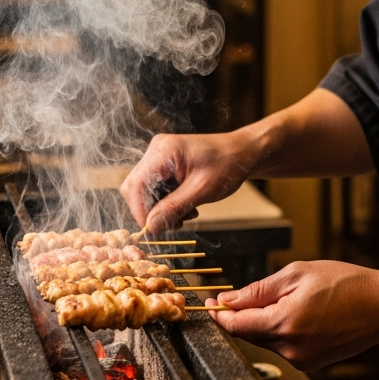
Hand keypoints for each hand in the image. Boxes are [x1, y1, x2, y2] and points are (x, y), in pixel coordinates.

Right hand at [119, 131, 255, 231]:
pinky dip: (168, 201)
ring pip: (146, 190)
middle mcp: (157, 150)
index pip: (136, 184)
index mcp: (164, 151)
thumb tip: (151, 226)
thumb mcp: (201, 190)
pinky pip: (156, 187)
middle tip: (174, 223)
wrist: (243, 153)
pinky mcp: (165, 163)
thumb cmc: (227, 166)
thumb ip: (174, 207)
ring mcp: (160, 156)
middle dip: (152, 210)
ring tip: (186, 214)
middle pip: (137, 188)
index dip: (139, 210)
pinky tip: (186, 205)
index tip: (152, 229)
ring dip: (162, 208)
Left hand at [206, 261, 378, 370]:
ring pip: (266, 340)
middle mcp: (290, 348)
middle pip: (249, 334)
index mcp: (284, 322)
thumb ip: (259, 289)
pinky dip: (282, 331)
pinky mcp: (311, 364)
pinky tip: (301, 314)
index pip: (236, 325)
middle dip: (243, 315)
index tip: (212, 302)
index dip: (220, 314)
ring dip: (264, 322)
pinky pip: (284, 347)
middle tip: (246, 294)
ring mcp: (301, 360)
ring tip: (288, 299)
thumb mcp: (298, 274)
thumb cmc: (346, 284)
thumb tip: (229, 300)